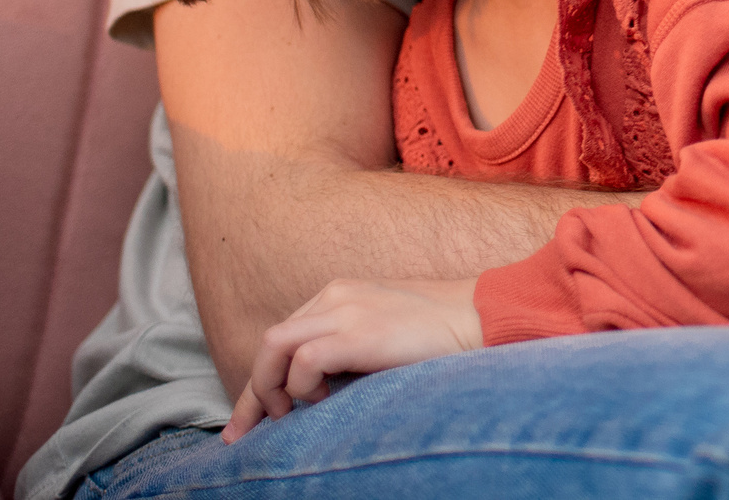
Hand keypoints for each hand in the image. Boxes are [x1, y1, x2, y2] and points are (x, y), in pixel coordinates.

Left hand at [222, 277, 482, 442]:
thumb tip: (320, 390)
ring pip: (274, 346)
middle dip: (252, 393)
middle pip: (270, 342)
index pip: (284, 338)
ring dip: (270, 389)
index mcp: (340, 295)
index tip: (249, 422)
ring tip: (288, 416)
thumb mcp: (384, 333)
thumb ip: (350, 348)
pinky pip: (304, 361)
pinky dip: (302, 387)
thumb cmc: (441, 334)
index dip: (261, 382)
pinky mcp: (358, 332)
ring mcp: (345, 311)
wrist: (481, 316)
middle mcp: (335, 297)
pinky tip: (323, 401)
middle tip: (247, 433)